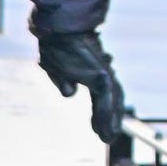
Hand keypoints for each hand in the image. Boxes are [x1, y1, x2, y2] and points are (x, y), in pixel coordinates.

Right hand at [38, 28, 125, 144]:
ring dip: (109, 123)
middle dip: (110, 118)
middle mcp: (100, 71)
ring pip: (111, 104)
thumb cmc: (55, 42)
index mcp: (91, 68)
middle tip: (109, 135)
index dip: (103, 109)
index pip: (103, 93)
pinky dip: (106, 120)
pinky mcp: (101, 78)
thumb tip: (71, 93)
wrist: (59, 27)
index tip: (100, 124)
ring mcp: (102, 74)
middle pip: (111, 99)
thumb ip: (64, 80)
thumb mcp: (55, 65)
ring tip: (108, 138)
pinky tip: (107, 133)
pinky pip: (106, 103)